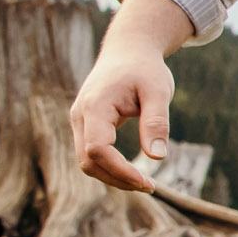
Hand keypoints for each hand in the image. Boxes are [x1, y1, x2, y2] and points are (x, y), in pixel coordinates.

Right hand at [71, 0, 192, 191]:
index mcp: (95, 106)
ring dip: (112, 176)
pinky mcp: (85, 124)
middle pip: (87, 161)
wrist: (128, 50)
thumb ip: (156, 122)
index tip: (148, 183)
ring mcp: (79, 120)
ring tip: (144, 183)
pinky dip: (108, 166)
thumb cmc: (145, 69)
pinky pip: (90, 153)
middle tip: (150, 186)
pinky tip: (131, 171)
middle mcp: (80, 115)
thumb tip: (156, 157)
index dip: (120, 170)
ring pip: (86, 161)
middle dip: (116, 179)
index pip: (98, 149)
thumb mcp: (158, 91)